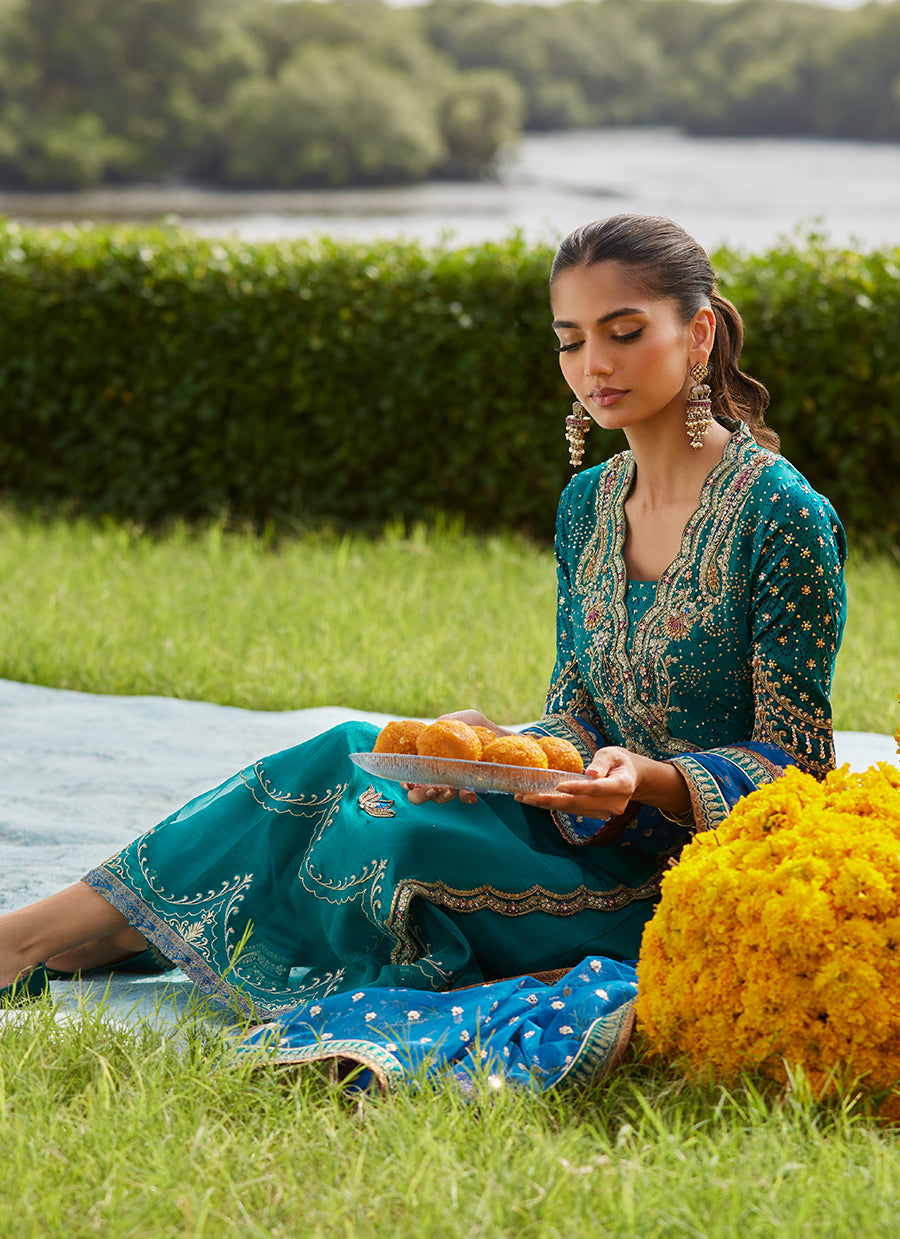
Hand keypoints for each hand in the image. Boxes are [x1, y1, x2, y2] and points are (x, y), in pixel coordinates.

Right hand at [401, 709, 511, 807]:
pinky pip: (463, 798)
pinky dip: (465, 798)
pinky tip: (471, 796)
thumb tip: (431, 729)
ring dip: (440, 798)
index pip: (410, 771)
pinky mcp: (469, 786)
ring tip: (450, 791)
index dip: (405, 779)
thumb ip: (445, 722)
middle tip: (430, 790)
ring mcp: (452, 780)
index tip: (409, 782)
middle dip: (419, 795)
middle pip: (417, 791)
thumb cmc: (478, 726)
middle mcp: (437, 770)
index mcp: (429, 755)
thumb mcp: (462, 718)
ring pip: (438, 797)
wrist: (503, 737)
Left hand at [514, 746, 638, 819]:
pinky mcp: (596, 815)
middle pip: (580, 804)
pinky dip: (555, 806)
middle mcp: (614, 803)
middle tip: (527, 797)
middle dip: (551, 801)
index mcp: (622, 785)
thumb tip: (591, 773)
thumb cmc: (619, 762)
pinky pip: (573, 811)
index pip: (597, 789)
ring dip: (548, 805)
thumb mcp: (613, 754)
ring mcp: (605, 812)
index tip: (559, 786)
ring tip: (524, 798)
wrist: (631, 778)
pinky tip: (536, 800)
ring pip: (573, 810)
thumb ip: (602, 762)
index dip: (578, 788)